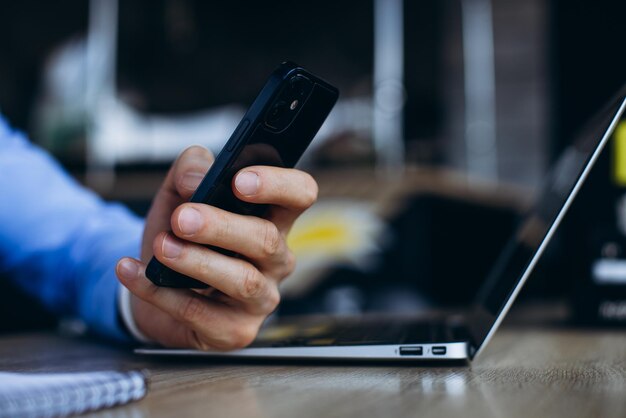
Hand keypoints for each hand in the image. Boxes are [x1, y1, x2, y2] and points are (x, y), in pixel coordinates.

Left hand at [115, 146, 317, 349]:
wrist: (156, 285)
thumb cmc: (180, 235)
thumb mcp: (180, 192)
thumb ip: (190, 170)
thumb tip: (195, 180)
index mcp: (273, 217)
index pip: (299, 194)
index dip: (278, 185)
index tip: (240, 180)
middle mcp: (276, 259)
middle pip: (267, 239)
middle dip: (222, 226)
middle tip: (183, 218)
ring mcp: (260, 298)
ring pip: (242, 280)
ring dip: (197, 261)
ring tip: (161, 246)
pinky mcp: (235, 331)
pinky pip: (200, 314)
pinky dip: (161, 292)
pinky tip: (133, 271)